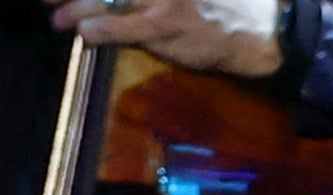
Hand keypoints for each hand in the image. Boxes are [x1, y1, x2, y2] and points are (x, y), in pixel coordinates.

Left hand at [47, 0, 283, 77]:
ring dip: (77, 8)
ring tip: (59, 19)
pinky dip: (101, 29)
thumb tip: (123, 4)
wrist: (264, 32)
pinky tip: (86, 34)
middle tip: (50, 0)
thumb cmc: (230, 8)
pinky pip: (124, 26)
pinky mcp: (167, 26)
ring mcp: (163, 0)